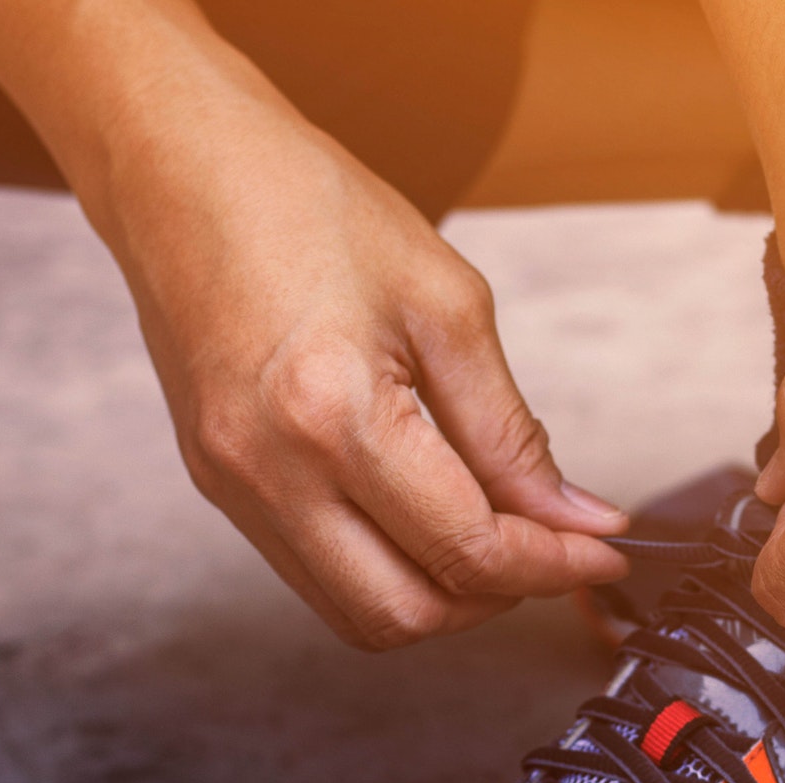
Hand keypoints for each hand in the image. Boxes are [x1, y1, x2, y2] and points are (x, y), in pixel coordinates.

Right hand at [97, 77, 626, 648]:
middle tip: (548, 548)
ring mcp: (235, 487)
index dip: (553, 566)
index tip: (601, 554)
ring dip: (439, 595)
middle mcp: (271, 471)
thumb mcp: (448, 306)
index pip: (467, 548)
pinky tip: (425, 514)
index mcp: (334, 417)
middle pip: (407, 614)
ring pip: (357, 613)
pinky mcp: (219, 484)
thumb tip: (574, 518)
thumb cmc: (311, 207)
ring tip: (489, 531)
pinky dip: (386, 567)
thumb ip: (512, 432)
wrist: (183, 166)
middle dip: (495, 596)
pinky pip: (315, 572)